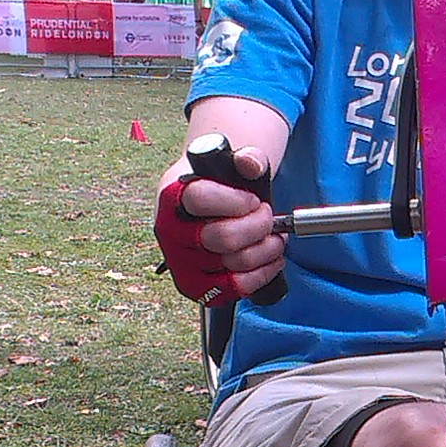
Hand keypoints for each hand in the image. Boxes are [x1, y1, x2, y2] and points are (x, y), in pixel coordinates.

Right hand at [155, 144, 283, 302]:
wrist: (203, 209)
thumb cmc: (218, 187)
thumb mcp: (231, 164)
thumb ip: (246, 157)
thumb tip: (251, 163)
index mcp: (172, 196)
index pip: (200, 199)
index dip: (237, 201)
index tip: (253, 200)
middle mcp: (170, 231)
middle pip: (223, 237)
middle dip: (259, 226)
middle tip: (268, 217)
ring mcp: (181, 262)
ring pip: (234, 264)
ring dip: (266, 250)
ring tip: (275, 238)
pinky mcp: (195, 286)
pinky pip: (233, 289)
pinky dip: (260, 275)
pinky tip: (271, 260)